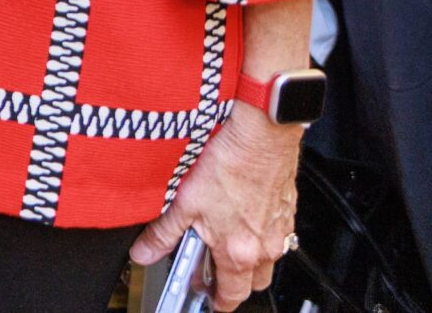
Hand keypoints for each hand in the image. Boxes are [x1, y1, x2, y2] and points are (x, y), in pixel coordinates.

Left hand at [129, 105, 301, 309]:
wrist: (261, 134)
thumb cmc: (228, 163)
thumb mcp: (183, 201)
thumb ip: (163, 233)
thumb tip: (144, 253)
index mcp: (238, 251)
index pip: (233, 295)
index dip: (219, 302)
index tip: (210, 302)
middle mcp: (265, 246)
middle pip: (254, 283)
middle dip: (235, 283)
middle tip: (213, 272)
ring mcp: (279, 229)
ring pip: (268, 260)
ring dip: (250, 259)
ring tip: (225, 241)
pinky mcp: (287, 209)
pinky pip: (278, 235)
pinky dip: (261, 235)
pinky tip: (243, 216)